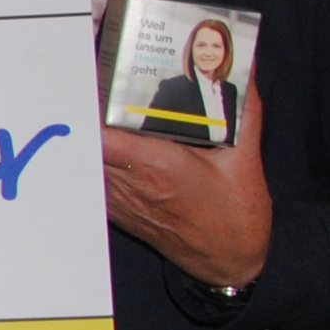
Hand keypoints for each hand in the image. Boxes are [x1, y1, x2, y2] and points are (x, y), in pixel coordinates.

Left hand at [102, 80, 272, 290]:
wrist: (229, 260)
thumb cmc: (236, 214)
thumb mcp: (245, 158)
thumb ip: (243, 110)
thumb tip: (244, 69)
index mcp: (158, 167)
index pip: (102, 134)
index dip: (89, 105)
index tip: (91, 77)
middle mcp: (130, 183)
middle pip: (87, 140)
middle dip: (85, 108)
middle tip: (89, 77)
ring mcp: (118, 198)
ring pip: (84, 158)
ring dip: (85, 131)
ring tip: (90, 99)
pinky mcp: (115, 208)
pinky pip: (90, 175)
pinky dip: (90, 155)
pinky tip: (98, 135)